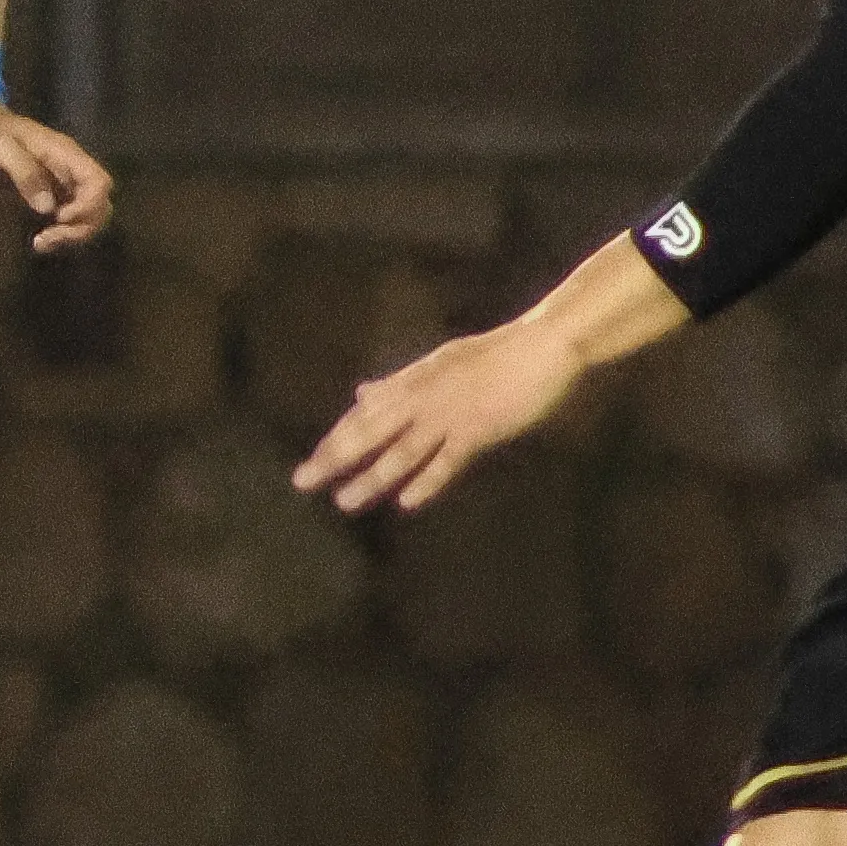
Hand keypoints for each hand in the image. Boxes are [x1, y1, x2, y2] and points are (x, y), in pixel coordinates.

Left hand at [0, 103, 114, 250]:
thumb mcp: (0, 147)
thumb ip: (24, 172)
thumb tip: (47, 207)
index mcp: (66, 154)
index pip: (99, 181)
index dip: (88, 205)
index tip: (59, 217)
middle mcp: (72, 170)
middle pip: (101, 204)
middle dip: (81, 226)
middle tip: (47, 237)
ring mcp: (65, 184)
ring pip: (90, 215)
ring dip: (72, 234)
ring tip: (40, 243)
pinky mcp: (55, 195)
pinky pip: (72, 219)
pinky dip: (63, 234)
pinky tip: (40, 241)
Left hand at [291, 321, 585, 516]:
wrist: (543, 343)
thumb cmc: (495, 355)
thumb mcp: (438, 364)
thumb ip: (399, 383)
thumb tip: (361, 393)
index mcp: (413, 380)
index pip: (364, 414)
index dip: (336, 438)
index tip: (310, 461)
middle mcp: (423, 397)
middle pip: (371, 432)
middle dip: (335, 458)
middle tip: (303, 483)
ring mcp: (450, 413)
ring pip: (402, 450)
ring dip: (372, 478)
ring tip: (344, 501)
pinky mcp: (480, 428)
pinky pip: (449, 459)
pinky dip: (428, 480)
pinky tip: (407, 502)